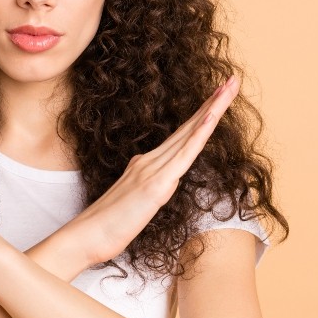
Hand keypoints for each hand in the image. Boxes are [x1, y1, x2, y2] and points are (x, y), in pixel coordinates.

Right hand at [66, 76, 240, 265]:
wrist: (84, 237)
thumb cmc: (106, 227)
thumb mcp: (134, 204)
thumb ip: (148, 190)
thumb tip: (162, 185)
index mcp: (146, 165)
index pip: (181, 136)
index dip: (202, 115)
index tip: (219, 97)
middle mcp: (149, 161)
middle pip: (189, 127)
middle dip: (213, 102)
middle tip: (233, 80)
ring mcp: (152, 170)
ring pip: (189, 134)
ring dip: (213, 109)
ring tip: (230, 87)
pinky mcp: (155, 186)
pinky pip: (183, 157)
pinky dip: (198, 135)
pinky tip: (211, 118)